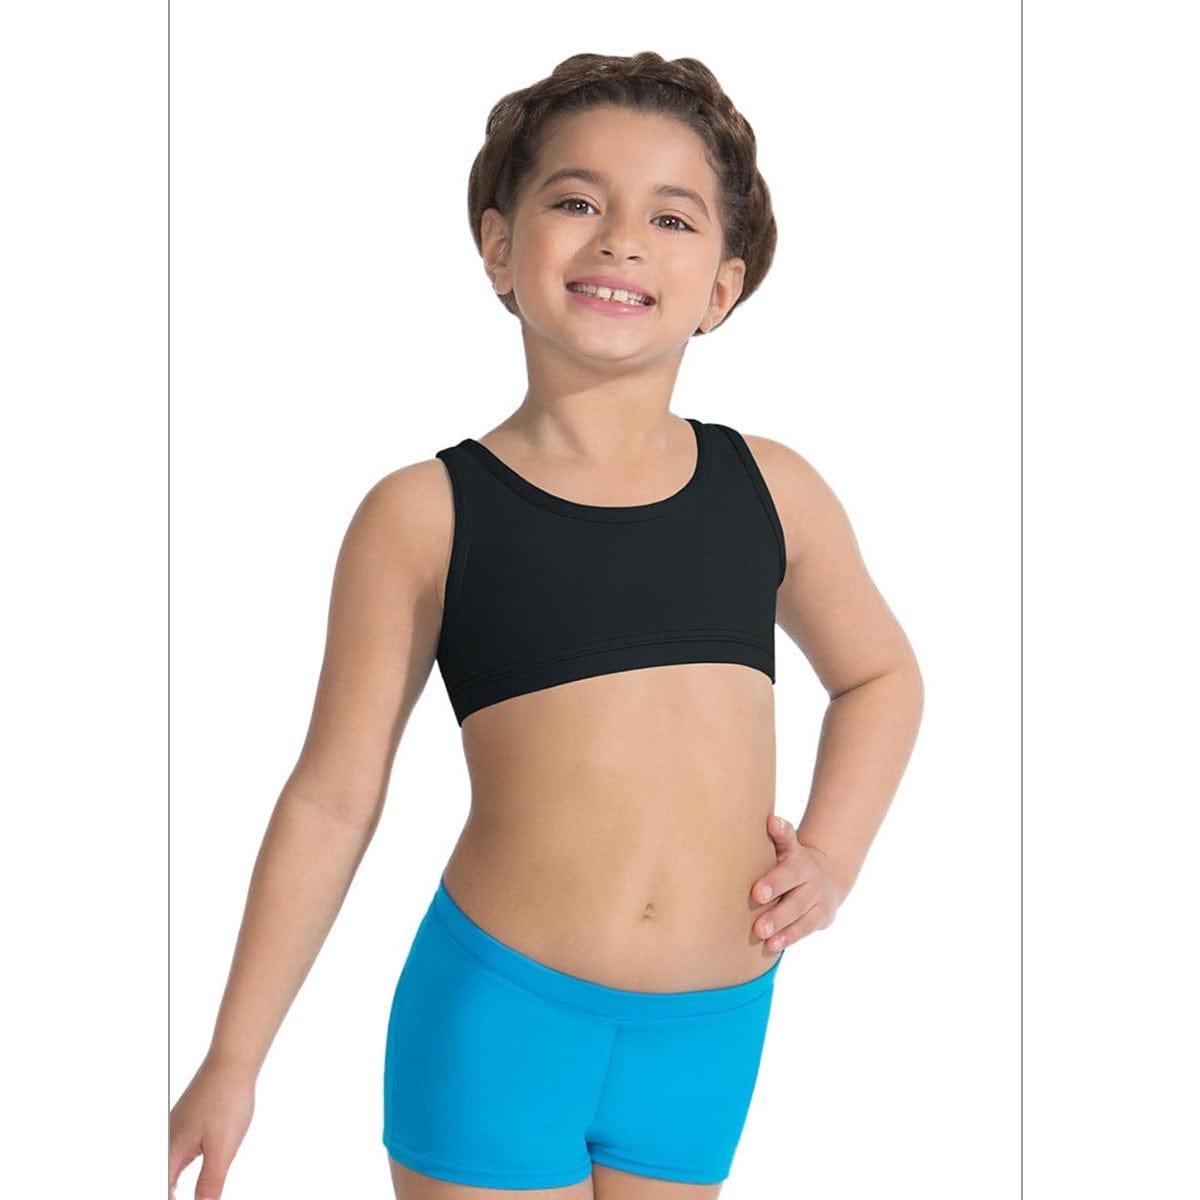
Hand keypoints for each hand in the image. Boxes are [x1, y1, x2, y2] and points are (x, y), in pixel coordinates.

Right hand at [169, 1054, 255, 1199]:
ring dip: (171, 1184)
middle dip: (170, 1190)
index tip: (180, 1198)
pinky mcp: (189, 1120)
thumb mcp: (223, 1148)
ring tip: (175, 1190)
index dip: (170, 1197)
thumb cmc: (227, 1100)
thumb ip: (210, 1182)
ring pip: (168, 1164)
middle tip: (183, 1193)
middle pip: (162, 1176)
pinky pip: (176, 1152)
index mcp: (172, 1149)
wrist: (232, 1062)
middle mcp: (169, 1139)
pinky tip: (181, 1177)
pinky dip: (176, 1170)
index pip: (163, 1186)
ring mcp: (178, 1128)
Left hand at [750, 815, 847, 950]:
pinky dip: (790, 937)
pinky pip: (806, 929)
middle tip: (757, 926)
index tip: (756, 892)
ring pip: (802, 918)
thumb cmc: (792, 859)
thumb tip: (772, 820)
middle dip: (777, 914)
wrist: (826, 874)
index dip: (774, 882)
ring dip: (783, 930)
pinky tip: (773, 946)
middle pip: (796, 900)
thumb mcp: (789, 846)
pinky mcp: (822, 918)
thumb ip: (781, 835)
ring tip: (764, 939)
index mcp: (800, 863)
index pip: (788, 872)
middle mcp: (812, 883)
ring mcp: (818, 902)